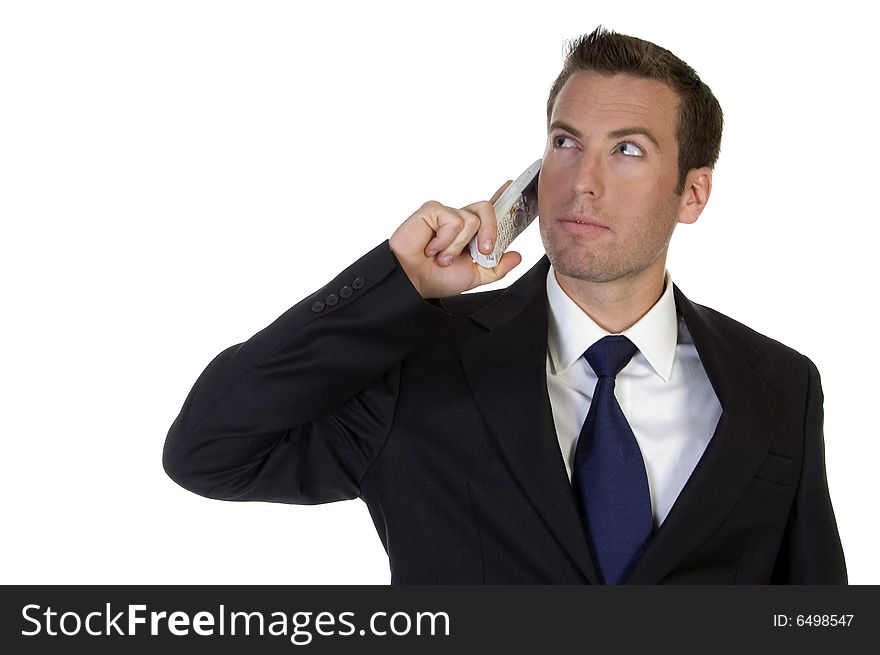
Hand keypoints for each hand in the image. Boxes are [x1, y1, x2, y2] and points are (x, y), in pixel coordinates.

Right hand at [389, 181, 522, 297]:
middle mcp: (458, 220)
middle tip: (483, 251)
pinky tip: (431, 248)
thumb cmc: (435, 278)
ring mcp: (445, 214)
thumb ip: (497, 268)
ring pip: (472, 219)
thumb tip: (516, 256)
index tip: (512, 186)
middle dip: (491, 231)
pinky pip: (453, 221)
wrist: (412, 282)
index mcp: (469, 234)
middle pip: (487, 208)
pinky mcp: (432, 210)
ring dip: (458, 246)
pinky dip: (445, 240)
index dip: (501, 197)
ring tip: (443, 257)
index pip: (489, 212)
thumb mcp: (475, 277)